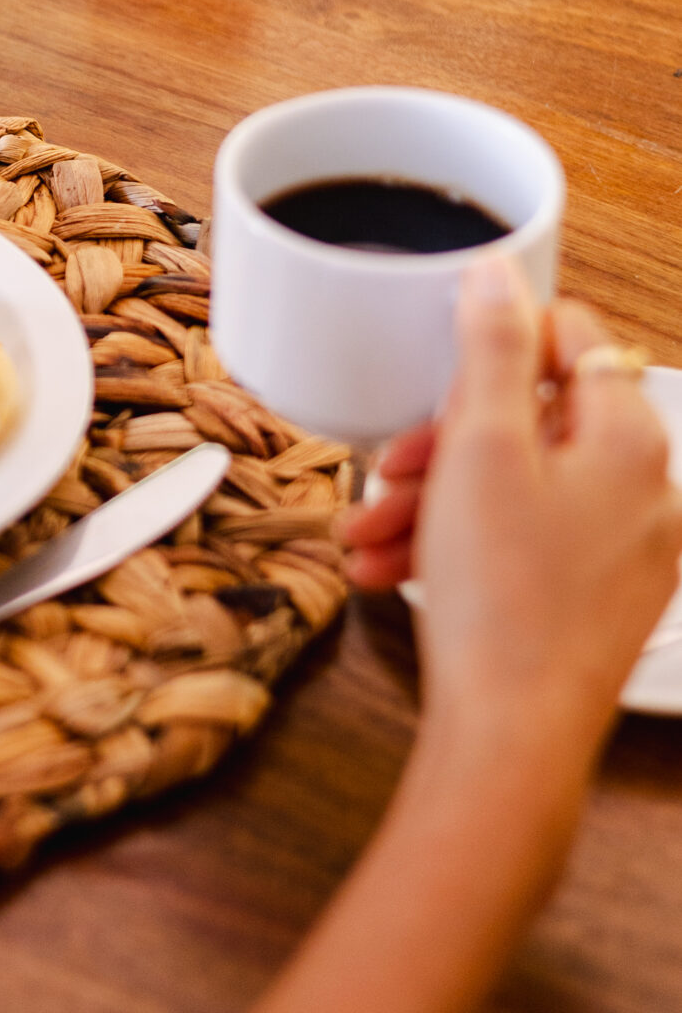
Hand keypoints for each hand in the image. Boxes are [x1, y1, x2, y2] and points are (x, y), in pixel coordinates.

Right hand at [342, 262, 681, 759]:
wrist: (511, 737)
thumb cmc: (503, 603)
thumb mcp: (479, 450)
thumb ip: (491, 350)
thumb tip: (498, 274)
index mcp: (630, 441)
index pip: (573, 339)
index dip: (497, 342)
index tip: (440, 367)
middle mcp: (644, 492)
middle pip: (533, 421)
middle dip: (442, 440)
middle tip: (388, 466)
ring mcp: (621, 552)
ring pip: (517, 487)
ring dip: (433, 498)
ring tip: (367, 531)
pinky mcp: (591, 600)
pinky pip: (520, 543)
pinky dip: (457, 546)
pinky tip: (392, 569)